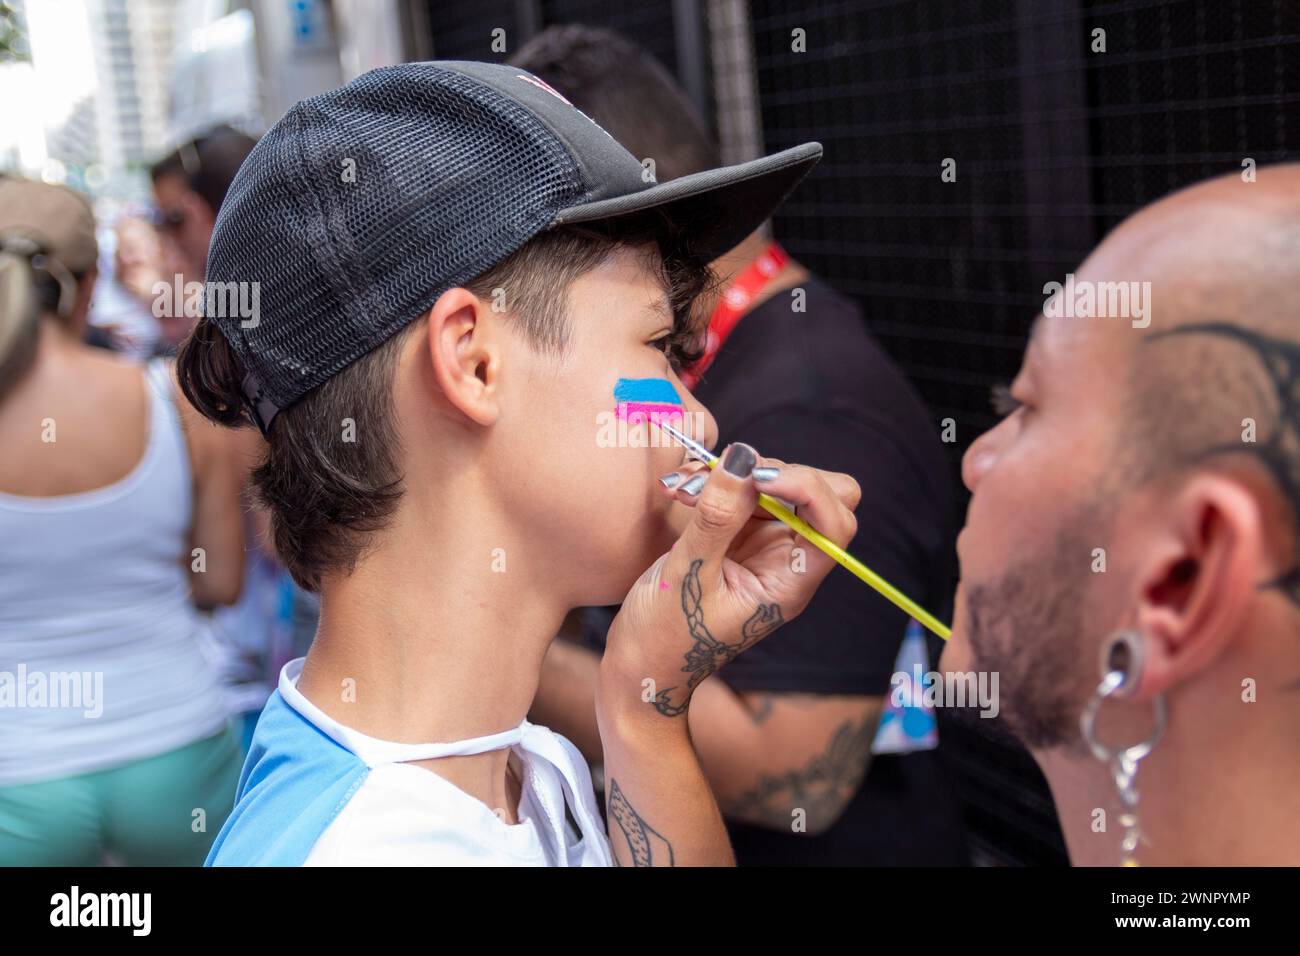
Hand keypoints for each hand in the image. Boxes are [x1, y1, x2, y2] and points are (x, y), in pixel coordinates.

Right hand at [599, 442, 859, 720]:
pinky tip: (679, 490)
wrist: (644, 665)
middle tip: (724, 474)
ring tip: (682, 488)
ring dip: (734, 475)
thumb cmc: (667, 638)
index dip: (808, 489)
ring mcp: (765, 546)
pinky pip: (743, 492)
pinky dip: (715, 482)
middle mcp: (787, 561)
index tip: (756, 477)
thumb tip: (744, 458)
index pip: (834, 525)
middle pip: (823, 496)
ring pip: (777, 486)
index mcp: (789, 583)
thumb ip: (717, 516)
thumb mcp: (688, 575)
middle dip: (773, 473)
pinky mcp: (740, 535)